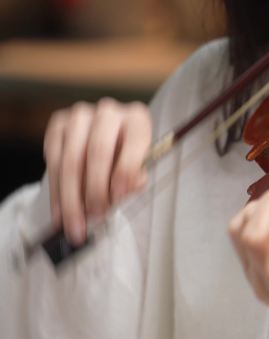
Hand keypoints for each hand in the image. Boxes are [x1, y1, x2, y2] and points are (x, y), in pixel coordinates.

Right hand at [43, 98, 151, 244]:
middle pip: (98, 151)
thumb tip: (123, 191)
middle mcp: (109, 112)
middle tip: (95, 216)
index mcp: (137, 119)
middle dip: (95, 189)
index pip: (133, 142)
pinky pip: (53, 161)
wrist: (107, 141)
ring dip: (72, 197)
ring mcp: (80, 115)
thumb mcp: (140, 167)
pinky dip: (57, 192)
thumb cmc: (128, 156)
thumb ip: (135, 179)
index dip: (125, 171)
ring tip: (76, 223)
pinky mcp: (58, 124)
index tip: (118, 198)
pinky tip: (60, 213)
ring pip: (71, 160)